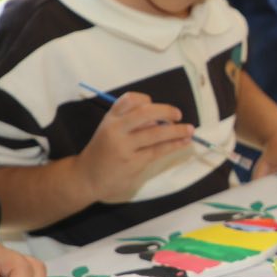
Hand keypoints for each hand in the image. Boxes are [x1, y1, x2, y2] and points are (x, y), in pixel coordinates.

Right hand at [72, 92, 198, 202]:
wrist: (86, 177)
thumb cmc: (103, 152)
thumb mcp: (109, 130)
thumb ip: (130, 123)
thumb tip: (160, 119)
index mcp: (110, 118)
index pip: (129, 99)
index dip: (145, 100)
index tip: (154, 105)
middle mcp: (116, 129)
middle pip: (145, 113)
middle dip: (166, 111)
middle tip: (178, 114)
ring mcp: (124, 147)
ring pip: (155, 133)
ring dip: (176, 130)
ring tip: (189, 130)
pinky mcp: (133, 163)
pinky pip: (158, 150)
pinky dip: (173, 145)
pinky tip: (183, 142)